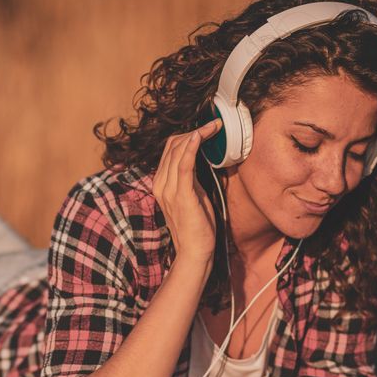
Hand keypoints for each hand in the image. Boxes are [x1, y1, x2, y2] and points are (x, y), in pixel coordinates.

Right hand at [151, 118, 222, 262]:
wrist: (194, 252)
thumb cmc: (197, 226)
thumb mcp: (192, 195)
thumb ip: (190, 178)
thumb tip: (199, 160)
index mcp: (161, 183)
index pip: (169, 150)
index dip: (188, 135)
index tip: (208, 128)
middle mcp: (161, 184)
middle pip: (173, 146)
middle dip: (194, 131)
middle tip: (215, 125)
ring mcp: (169, 189)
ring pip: (178, 150)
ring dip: (198, 134)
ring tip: (214, 126)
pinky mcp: (182, 195)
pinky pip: (184, 164)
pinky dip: (192, 147)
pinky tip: (202, 136)